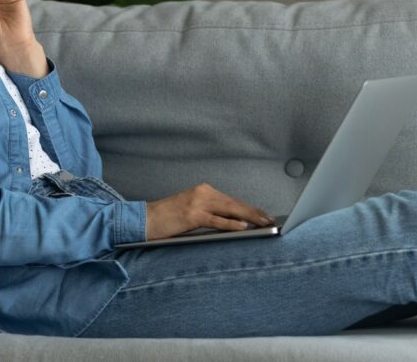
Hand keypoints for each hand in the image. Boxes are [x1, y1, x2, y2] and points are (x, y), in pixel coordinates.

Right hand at [145, 183, 275, 240]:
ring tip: (263, 223)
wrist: (145, 219)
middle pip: (234, 203)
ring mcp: (197, 203)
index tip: (264, 214)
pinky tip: (243, 226)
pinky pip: (216, 220)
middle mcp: (202, 193)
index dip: (249, 208)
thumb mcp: (192, 211)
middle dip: (254, 212)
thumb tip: (235, 222)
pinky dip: (231, 224)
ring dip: (249, 217)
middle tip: (270, 219)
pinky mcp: (192, 215)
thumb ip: (211, 212)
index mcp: (203, 190)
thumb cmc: (168, 218)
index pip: (232, 200)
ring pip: (229, 210)